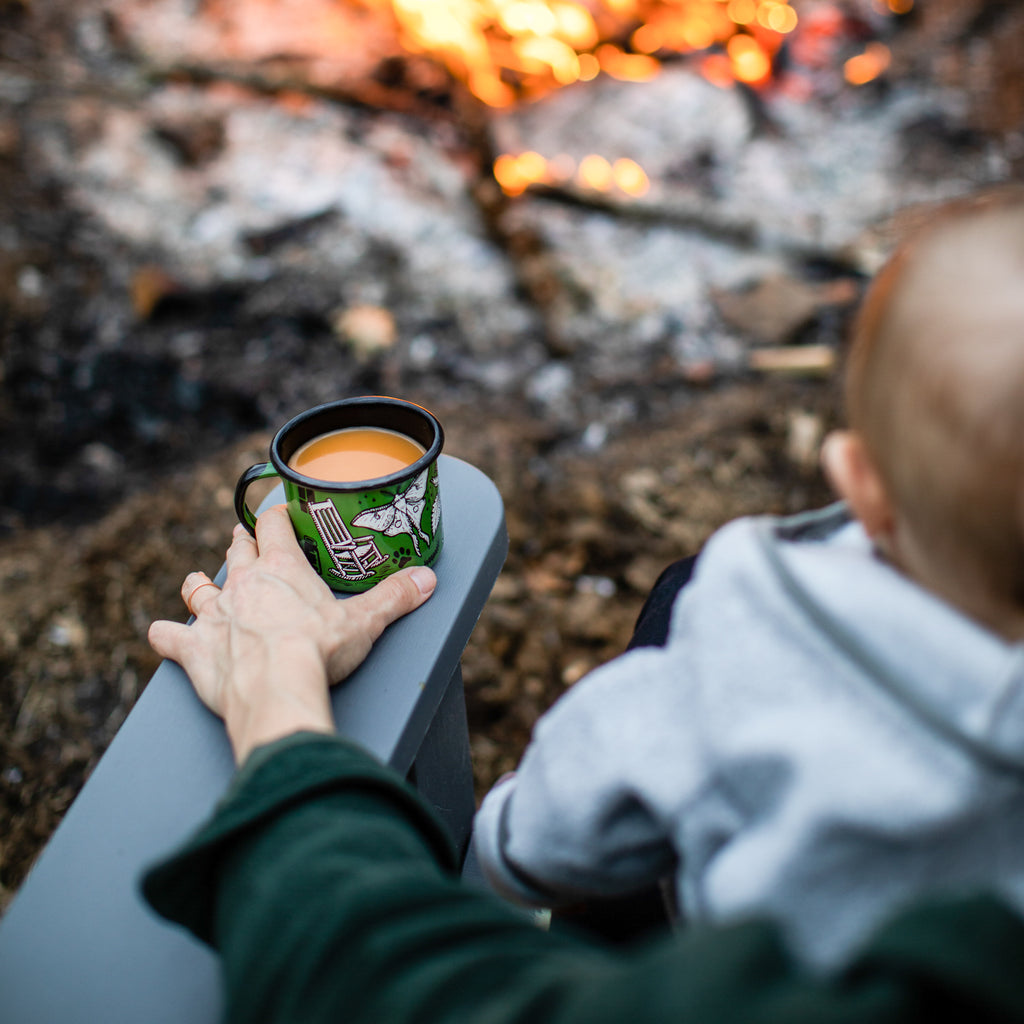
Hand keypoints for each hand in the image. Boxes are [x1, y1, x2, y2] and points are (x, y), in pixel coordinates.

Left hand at [148, 505, 436, 763]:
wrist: (275, 687)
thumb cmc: (318, 650)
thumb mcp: (366, 621)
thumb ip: (395, 596)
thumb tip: (427, 579)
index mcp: (281, 569)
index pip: (274, 528)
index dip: (277, 518)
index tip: (280, 514)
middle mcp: (243, 584)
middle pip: (236, 552)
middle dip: (240, 544)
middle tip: (242, 539)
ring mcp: (214, 615)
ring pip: (197, 588)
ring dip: (198, 585)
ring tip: (199, 582)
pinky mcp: (193, 649)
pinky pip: (169, 636)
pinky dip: (166, 636)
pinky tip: (164, 634)